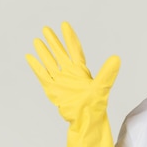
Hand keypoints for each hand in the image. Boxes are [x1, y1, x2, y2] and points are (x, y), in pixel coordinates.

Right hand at [26, 22, 120, 146]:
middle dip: (54, 41)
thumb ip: (108, 72)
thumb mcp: (102, 87)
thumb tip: (117, 58)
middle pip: (60, 53)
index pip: (74, 50)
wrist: (85, 121)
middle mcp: (69, 73)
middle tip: (46, 28)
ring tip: (37, 40)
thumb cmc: (95, 106)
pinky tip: (30, 57)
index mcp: (81, 71)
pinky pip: (42, 74)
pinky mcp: (52, 89)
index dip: (69, 38)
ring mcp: (60, 80)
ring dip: (44, 52)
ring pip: (50, 62)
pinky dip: (36, 66)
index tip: (64, 25)